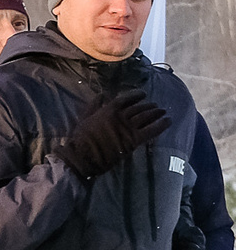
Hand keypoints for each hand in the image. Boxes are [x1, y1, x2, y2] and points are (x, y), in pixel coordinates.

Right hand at [55, 93, 171, 181]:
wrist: (83, 155)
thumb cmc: (81, 137)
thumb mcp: (85, 117)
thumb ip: (94, 105)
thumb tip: (102, 94)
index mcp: (108, 109)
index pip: (126, 98)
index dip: (136, 95)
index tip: (143, 94)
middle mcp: (121, 116)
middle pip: (139, 107)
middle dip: (149, 105)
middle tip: (155, 105)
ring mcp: (129, 128)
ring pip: (147, 117)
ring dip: (156, 113)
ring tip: (163, 111)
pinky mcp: (134, 140)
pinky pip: (152, 130)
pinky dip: (161, 125)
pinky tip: (168, 121)